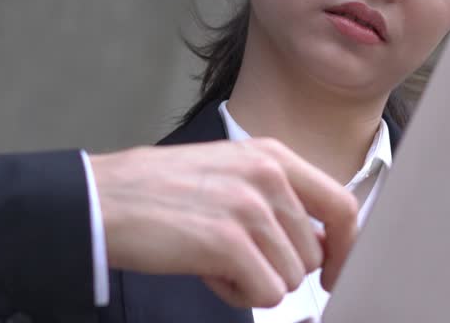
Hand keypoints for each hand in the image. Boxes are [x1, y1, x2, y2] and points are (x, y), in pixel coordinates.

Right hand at [89, 138, 358, 307]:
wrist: (103, 199)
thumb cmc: (159, 191)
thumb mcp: (230, 172)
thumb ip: (276, 197)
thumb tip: (321, 241)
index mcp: (272, 156)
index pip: (341, 205)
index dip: (346, 247)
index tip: (336, 271)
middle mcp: (268, 176)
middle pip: (313, 253)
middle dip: (278, 268)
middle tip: (233, 257)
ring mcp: (250, 208)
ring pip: (290, 278)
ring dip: (254, 281)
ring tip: (214, 259)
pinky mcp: (228, 242)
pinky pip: (266, 293)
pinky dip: (239, 294)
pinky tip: (208, 272)